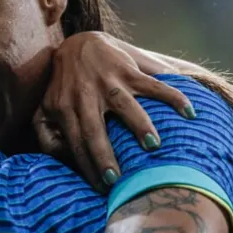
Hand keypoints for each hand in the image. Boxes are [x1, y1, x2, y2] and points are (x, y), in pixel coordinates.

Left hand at [34, 32, 192, 191]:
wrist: (77, 44)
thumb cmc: (62, 86)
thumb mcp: (44, 109)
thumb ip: (47, 137)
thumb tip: (62, 159)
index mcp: (65, 107)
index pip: (75, 143)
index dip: (86, 166)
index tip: (101, 188)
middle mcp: (85, 94)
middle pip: (93, 128)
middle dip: (104, 153)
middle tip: (116, 179)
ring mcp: (108, 81)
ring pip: (124, 104)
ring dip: (139, 124)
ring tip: (152, 145)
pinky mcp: (128, 69)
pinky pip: (152, 83)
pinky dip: (172, 96)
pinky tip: (189, 112)